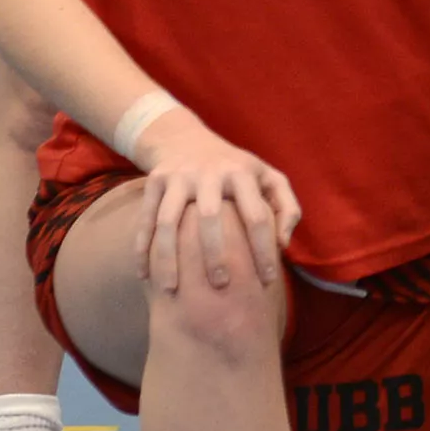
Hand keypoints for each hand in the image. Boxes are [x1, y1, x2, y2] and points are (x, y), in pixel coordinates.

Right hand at [128, 113, 300, 294]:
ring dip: (168, 258)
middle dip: (214, 255)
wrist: (186, 139)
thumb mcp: (268, 177)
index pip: (256, 216)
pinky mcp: (155, 180)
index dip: (264, 250)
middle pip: (209, 217)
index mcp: (241, 174)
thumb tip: (283, 244)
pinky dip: (142, 248)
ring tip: (171, 291)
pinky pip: (145, 219)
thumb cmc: (236, 170)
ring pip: (169, 221)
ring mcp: (178, 176)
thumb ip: (287, 208)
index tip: (267, 281)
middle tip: (220, 286)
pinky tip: (143, 275)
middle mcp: (209, 173)